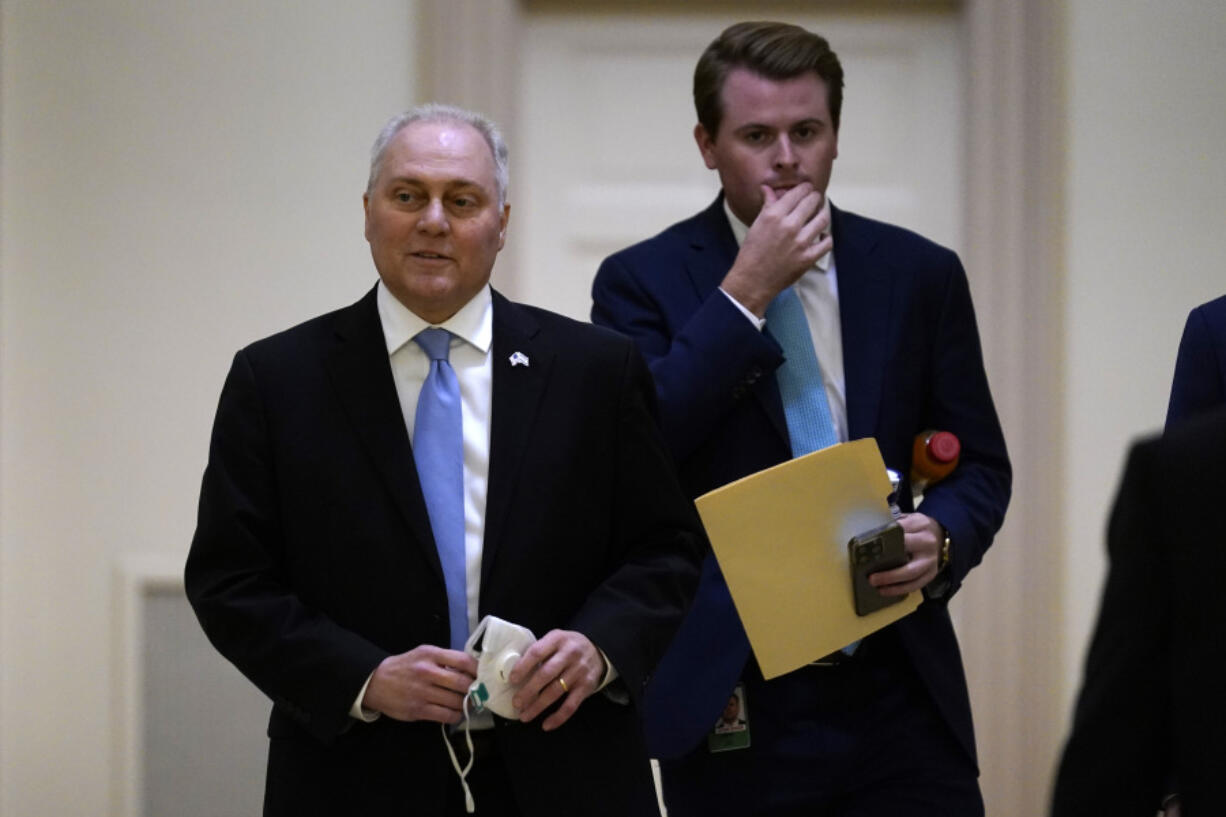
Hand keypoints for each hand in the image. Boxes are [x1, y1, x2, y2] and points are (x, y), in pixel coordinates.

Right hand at [361, 645, 476, 723]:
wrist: (376, 682)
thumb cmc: (405, 666)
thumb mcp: (423, 654)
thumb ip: (445, 659)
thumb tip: (470, 669)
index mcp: (430, 655)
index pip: (463, 661)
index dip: (477, 669)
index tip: (482, 675)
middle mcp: (427, 672)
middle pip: (462, 683)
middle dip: (475, 689)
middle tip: (479, 692)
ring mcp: (422, 693)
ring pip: (456, 701)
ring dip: (467, 704)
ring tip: (469, 703)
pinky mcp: (418, 710)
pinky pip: (446, 716)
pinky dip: (456, 715)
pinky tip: (456, 712)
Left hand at [507, 630, 604, 730]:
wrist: (597, 649)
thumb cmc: (568, 646)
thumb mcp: (555, 639)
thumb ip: (540, 651)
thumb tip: (517, 673)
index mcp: (557, 639)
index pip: (537, 652)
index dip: (523, 667)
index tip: (512, 680)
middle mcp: (569, 654)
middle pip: (546, 674)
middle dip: (528, 690)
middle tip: (516, 703)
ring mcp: (579, 671)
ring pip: (555, 691)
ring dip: (538, 706)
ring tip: (525, 716)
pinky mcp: (586, 687)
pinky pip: (571, 705)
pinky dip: (558, 717)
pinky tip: (546, 725)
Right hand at [721, 183, 831, 315]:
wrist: (752, 280)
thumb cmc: (752, 252)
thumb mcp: (757, 225)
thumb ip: (767, 205)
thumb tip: (768, 188)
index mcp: (774, 215)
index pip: (798, 192)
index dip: (806, 188)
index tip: (807, 189)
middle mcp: (789, 226)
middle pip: (813, 202)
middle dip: (815, 198)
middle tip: (815, 200)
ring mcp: (801, 242)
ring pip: (823, 219)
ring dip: (823, 214)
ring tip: (819, 215)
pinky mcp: (808, 257)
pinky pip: (827, 242)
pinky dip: (826, 237)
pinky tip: (820, 236)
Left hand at [869, 513, 941, 596]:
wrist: (941, 534)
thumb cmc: (917, 528)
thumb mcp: (908, 519)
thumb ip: (893, 524)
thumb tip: (869, 533)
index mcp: (919, 525)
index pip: (898, 533)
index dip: (882, 542)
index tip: (867, 550)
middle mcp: (927, 543)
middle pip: (906, 556)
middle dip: (888, 570)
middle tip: (871, 577)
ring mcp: (931, 560)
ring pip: (911, 575)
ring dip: (893, 584)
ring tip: (877, 587)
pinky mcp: (932, 573)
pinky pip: (916, 585)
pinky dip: (900, 590)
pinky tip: (886, 591)